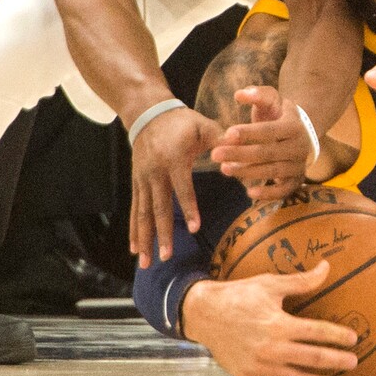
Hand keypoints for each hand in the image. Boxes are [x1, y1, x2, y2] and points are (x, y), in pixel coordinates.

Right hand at [130, 106, 225, 267]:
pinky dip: (134, 230)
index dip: (189, 207)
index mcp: (174, 158)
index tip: (195, 229)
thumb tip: (240, 146)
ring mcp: (143, 179)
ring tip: (145, 263)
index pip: (182, 186)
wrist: (148, 112)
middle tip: (166, 256)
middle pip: (159, 206)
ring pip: (143, 213)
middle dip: (162, 233)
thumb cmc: (182, 121)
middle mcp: (155, 171)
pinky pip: (135, 209)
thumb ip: (221, 138)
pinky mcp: (137, 182)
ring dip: (145, 239)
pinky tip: (134, 249)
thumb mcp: (203, 124)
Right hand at [181, 260, 357, 375]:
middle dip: (335, 361)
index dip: (337, 335)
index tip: (353, 338)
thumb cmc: (239, 295)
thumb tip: (327, 267)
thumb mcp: (270, 284)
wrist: (205, 314)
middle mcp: (272, 348)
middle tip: (353, 362)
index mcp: (279, 324)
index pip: (316, 332)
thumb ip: (301, 281)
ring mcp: (260, 367)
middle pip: (311, 358)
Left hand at [211, 86, 313, 199]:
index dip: (248, 133)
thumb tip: (239, 94)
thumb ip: (257, 94)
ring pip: (272, 171)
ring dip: (247, 172)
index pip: (269, 131)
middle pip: (267, 153)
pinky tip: (249, 193)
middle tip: (215, 154)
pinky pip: (283, 191)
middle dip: (240, 154)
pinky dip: (268, 194)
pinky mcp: (296, 180)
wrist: (302, 132)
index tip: (227, 134)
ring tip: (224, 169)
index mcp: (294, 126)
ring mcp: (298, 165)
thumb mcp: (272, 99)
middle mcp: (299, 147)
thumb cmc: (279, 114)